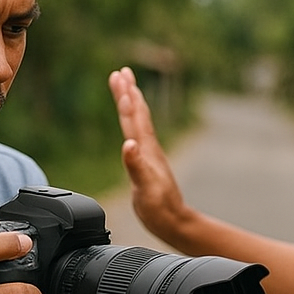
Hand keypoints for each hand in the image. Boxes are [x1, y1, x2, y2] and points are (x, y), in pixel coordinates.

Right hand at [108, 66, 191, 244]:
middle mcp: (148, 148)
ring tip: (126, 89)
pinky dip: (132, 125)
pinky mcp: (146, 164)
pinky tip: (130, 126)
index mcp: (146, 150)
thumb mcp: (145, 188)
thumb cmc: (159, 208)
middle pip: (137, 114)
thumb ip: (136, 165)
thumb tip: (128, 144)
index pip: (134, 118)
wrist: (173, 221)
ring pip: (138, 123)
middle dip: (128, 92)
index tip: (120, 76)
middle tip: (122, 72)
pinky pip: (138, 136)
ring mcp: (148, 155)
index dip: (126, 97)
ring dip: (131, 104)